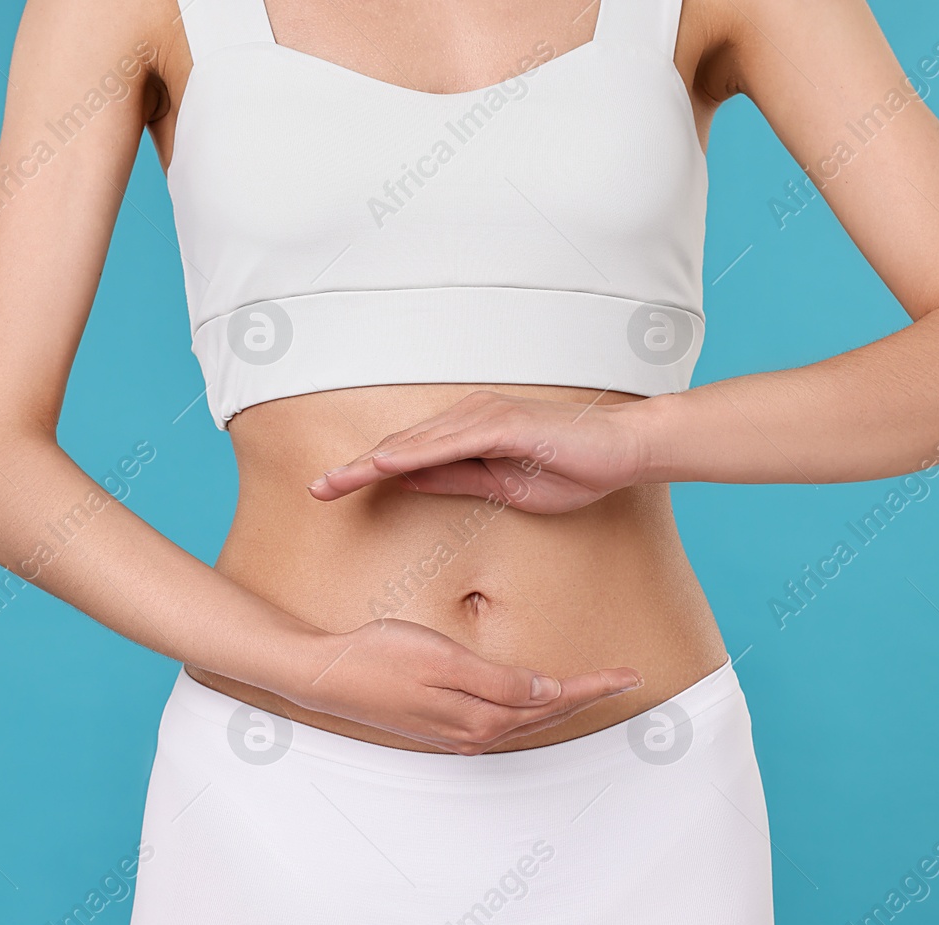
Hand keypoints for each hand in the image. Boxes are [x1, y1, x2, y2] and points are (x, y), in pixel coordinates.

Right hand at [281, 618, 641, 754]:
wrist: (325, 676)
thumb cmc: (379, 657)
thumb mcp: (443, 659)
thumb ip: (499, 680)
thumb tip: (546, 691)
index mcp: (481, 716)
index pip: (553, 699)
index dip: (593, 686)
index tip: (628, 675)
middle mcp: (475, 733)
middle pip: (546, 714)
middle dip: (587, 697)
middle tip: (624, 679)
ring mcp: (458, 734)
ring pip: (526, 721)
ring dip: (561, 705)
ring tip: (591, 687)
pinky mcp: (442, 726)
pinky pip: (502, 723)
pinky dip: (530, 711)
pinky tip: (535, 700)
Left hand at [307, 390, 651, 513]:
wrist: (622, 451)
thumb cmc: (572, 468)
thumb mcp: (503, 487)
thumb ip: (458, 480)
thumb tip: (411, 482)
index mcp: (467, 434)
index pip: (406, 457)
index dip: (365, 475)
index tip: (330, 493)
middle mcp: (469, 417)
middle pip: (400, 447)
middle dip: (355, 469)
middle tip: (315, 491)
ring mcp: (484, 416)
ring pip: (415, 444)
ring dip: (373, 463)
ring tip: (336, 482)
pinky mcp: (504, 424)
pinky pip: (449, 443)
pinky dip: (413, 455)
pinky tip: (385, 467)